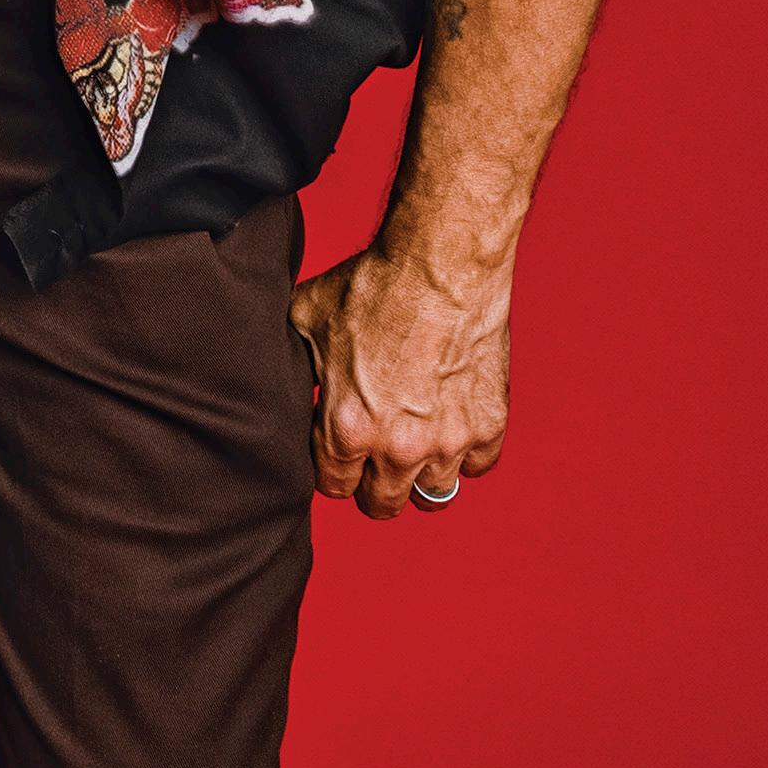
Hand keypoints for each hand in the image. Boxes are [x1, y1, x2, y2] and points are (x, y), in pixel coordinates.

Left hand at [291, 233, 510, 518]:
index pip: (332, 487)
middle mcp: (399, 447)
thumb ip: (295, 365)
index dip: (331, 469)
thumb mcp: (306, 321)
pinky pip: (478, 465)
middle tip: (373, 456)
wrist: (441, 263)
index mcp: (346, 428)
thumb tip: (278, 378)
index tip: (338, 452)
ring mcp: (449, 441)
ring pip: (433, 493)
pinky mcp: (489, 425)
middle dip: (371, 484)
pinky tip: (450, 420)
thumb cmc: (372, 286)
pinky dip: (466, 450)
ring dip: (421, 472)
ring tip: (414, 439)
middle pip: (381, 504)